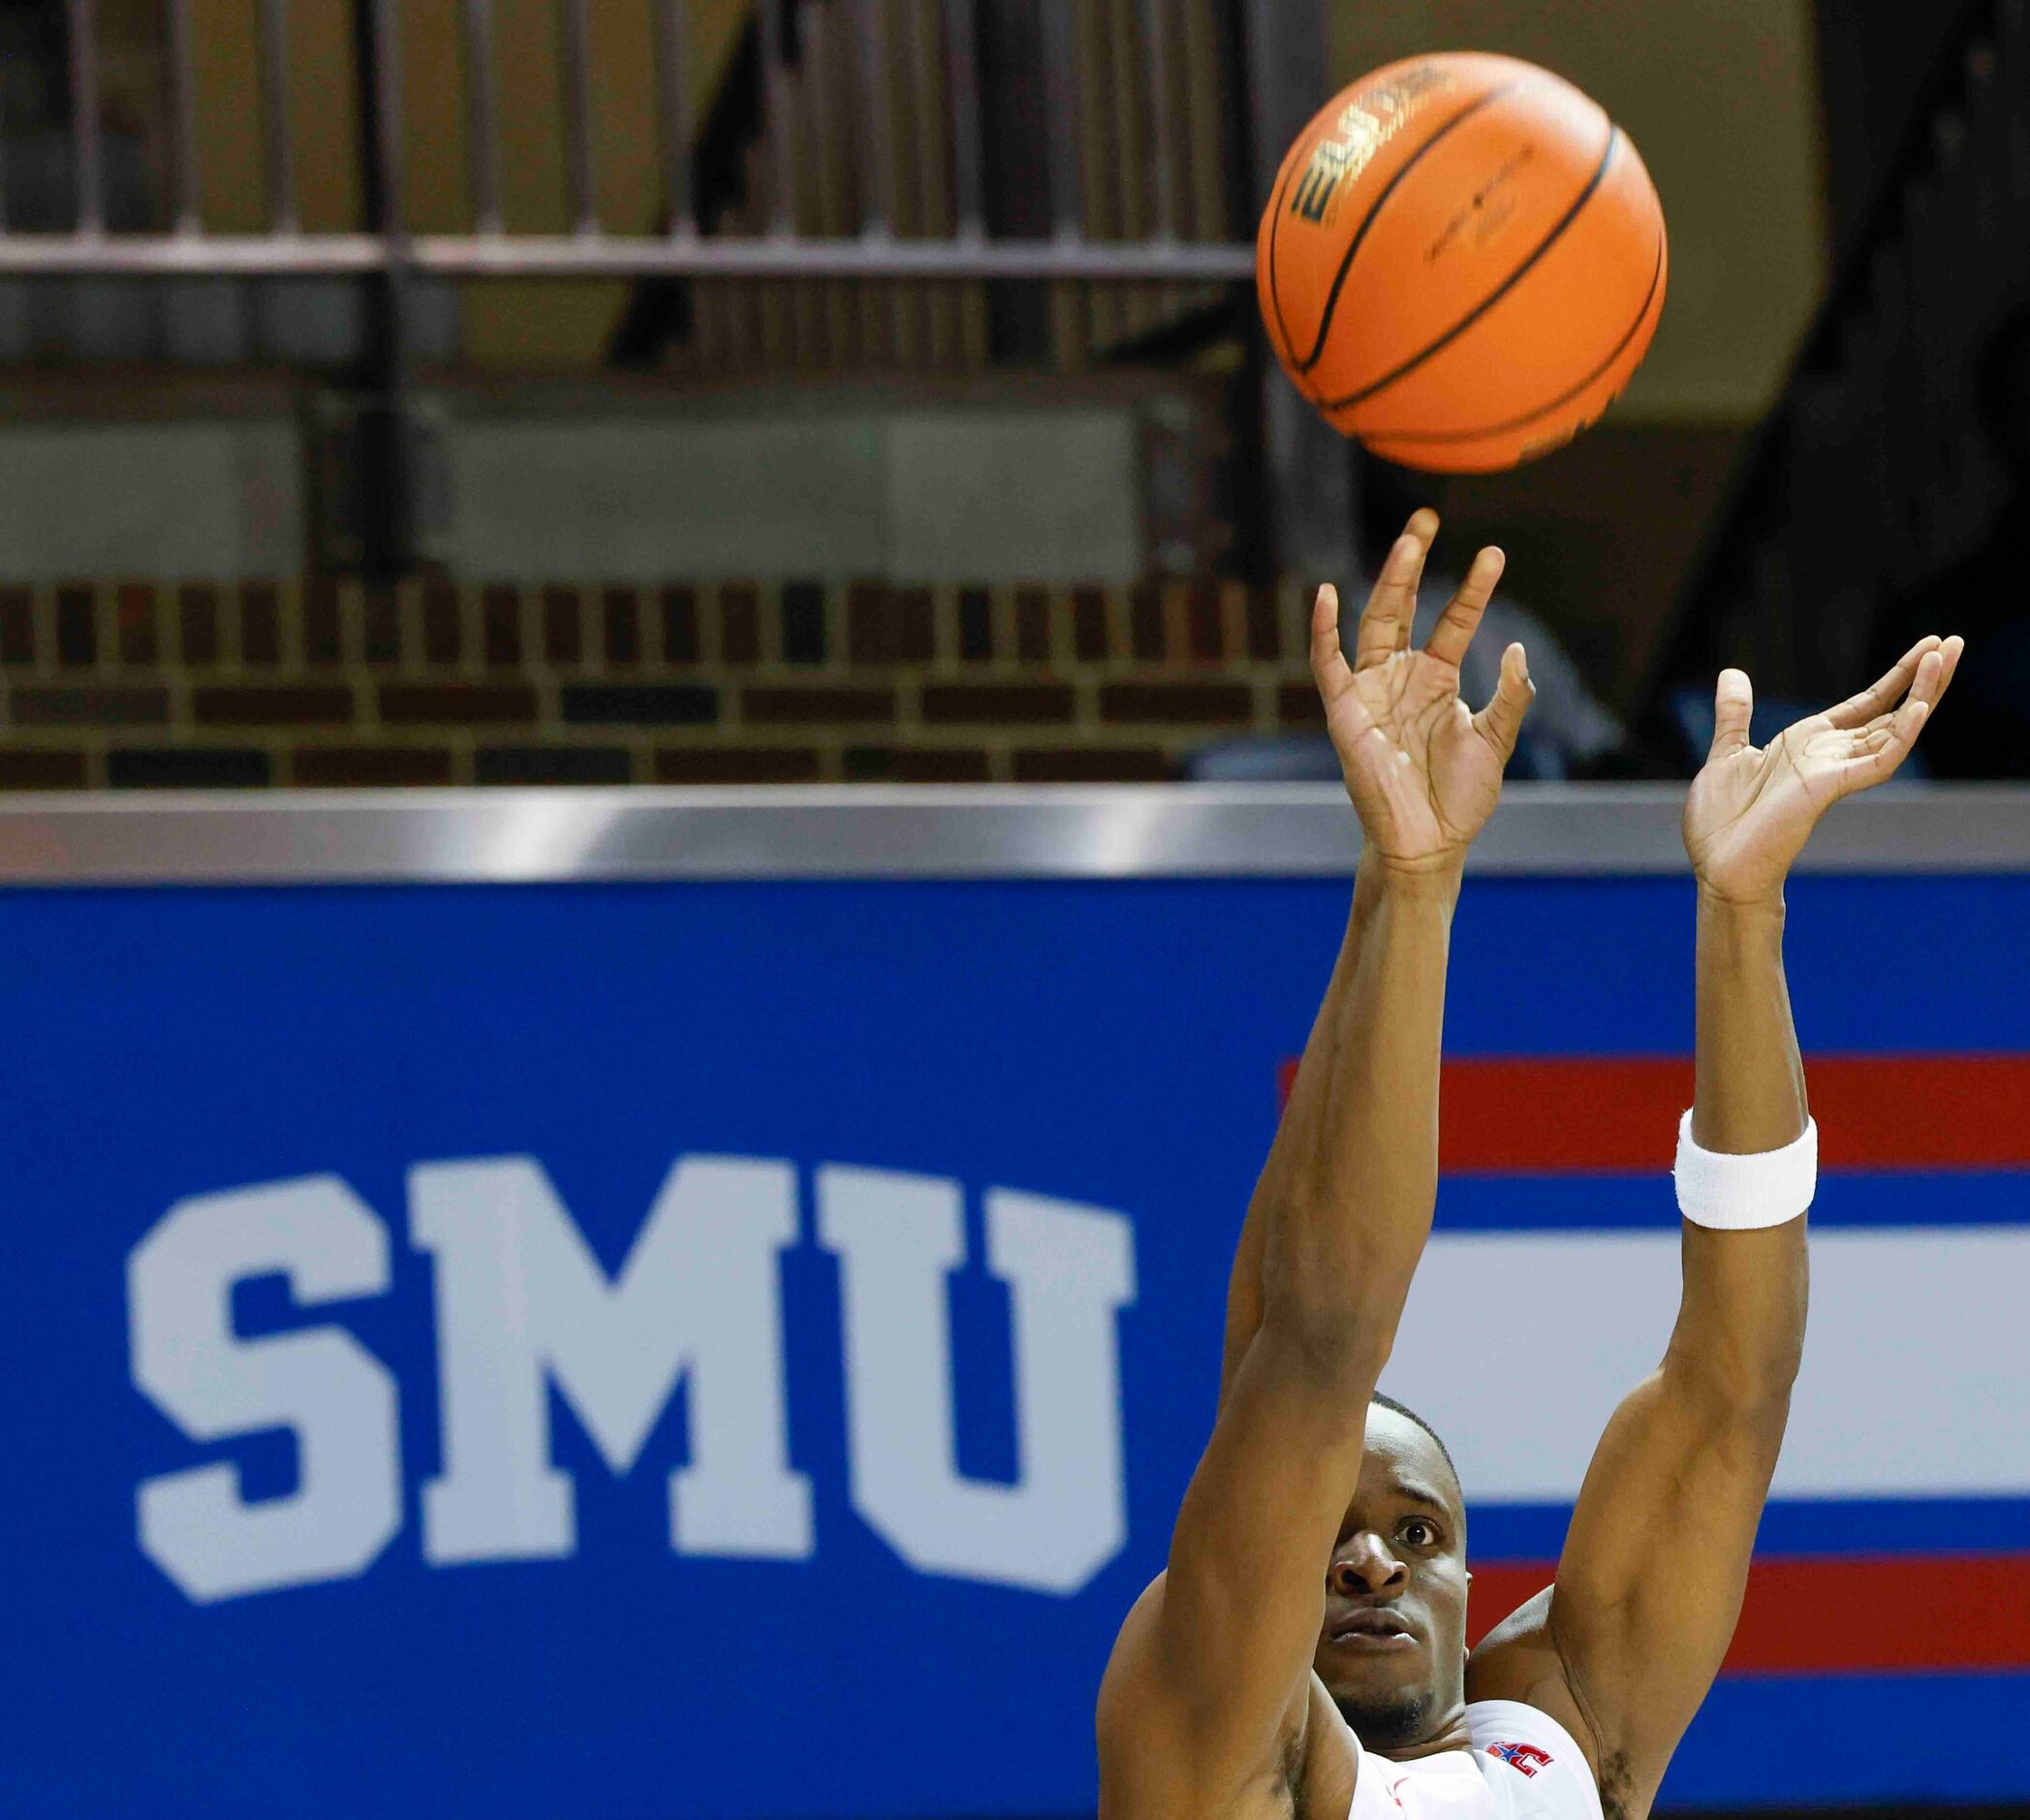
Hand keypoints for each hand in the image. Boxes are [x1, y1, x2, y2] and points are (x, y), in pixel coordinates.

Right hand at [1312, 508, 1534, 869]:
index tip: (1494, 554)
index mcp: (1435, 681)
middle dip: (1413, 562)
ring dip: (1387, 581)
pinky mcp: (1345, 713)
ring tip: (1408, 539)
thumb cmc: (1459, 801)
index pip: (1453, 622)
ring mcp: (1371, 692)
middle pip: (1403, 607)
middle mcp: (1400, 678)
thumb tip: (1516, 649)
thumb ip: (1510, 697)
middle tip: (1427, 517)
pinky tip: (1329, 596)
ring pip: (1373, 623)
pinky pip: (1328, 665)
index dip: (1473, 589)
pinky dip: (1323, 631)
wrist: (1427, 844)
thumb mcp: (1495, 742)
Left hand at [1683, 635, 1962, 902]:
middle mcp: (1830, 756)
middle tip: (1953, 642)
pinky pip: (1877, 760)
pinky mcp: (1830, 788)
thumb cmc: (1723, 820)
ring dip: (1921, 694)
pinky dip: (1900, 734)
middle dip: (1923, 678)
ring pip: (1893, 729)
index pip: (1866, 704)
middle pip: (1890, 711)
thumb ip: (1736, 714)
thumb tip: (1732, 673)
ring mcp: (1834, 772)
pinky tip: (1918, 707)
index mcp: (1810, 744)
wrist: (1719, 866)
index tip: (1925, 646)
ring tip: (1944, 658)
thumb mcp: (1728, 751)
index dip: (1896, 676)